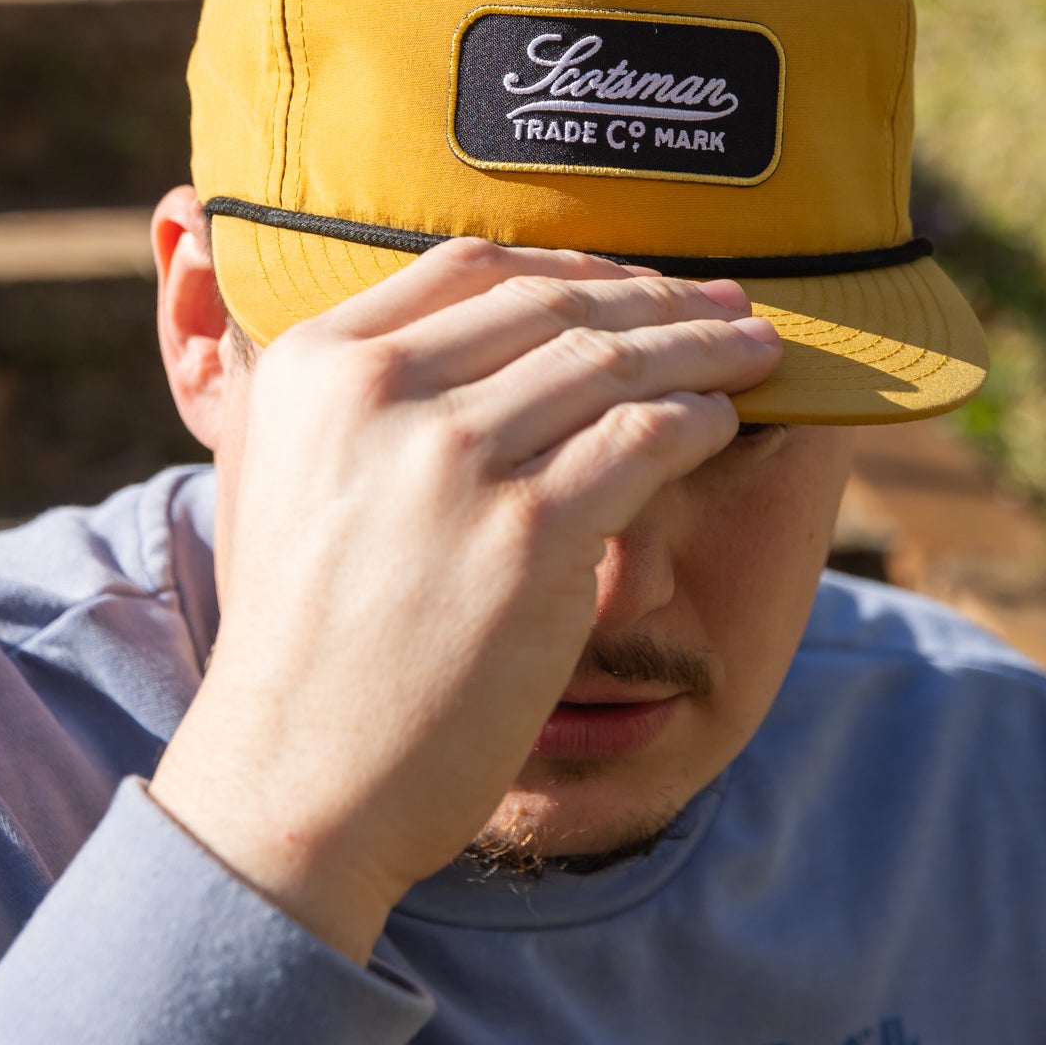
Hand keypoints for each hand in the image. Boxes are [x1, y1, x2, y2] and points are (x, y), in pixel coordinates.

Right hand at [149, 238, 780, 963]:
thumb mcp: (290, 475)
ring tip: (756, 350)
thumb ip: (364, 393)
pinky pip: (645, 440)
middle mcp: (381, 391)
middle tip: (728, 303)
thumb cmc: (307, 637)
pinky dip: (700, 418)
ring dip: (703, 348)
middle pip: (554, 305)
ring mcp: (457, 459)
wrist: (298, 777)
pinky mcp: (530, 534)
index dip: (572, 267)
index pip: (471, 268)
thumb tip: (488, 335)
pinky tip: (726, 419)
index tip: (633, 283)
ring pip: (613, 364)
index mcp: (318, 363)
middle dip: (659, 299)